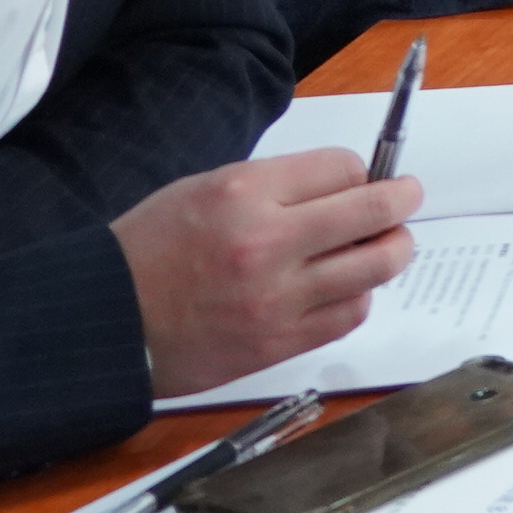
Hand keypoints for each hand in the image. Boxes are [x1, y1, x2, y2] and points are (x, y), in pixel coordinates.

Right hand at [113, 149, 424, 394]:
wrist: (107, 322)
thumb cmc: (149, 251)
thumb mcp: (205, 189)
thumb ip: (276, 186)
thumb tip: (344, 184)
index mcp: (244, 193)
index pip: (344, 169)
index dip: (362, 171)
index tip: (364, 177)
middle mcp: (268, 243)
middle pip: (373, 212)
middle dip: (400, 200)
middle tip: (405, 198)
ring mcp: (278, 298)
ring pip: (375, 267)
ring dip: (390, 251)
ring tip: (384, 244)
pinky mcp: (280, 342)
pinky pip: (350, 314)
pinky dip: (359, 296)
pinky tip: (345, 287)